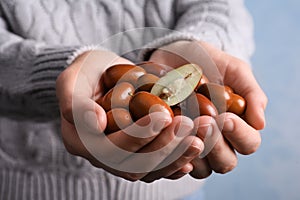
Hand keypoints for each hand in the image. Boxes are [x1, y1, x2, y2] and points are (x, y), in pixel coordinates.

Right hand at [56, 50, 203, 181]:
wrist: (98, 76)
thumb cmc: (85, 74)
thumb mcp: (71, 79)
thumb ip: (75, 101)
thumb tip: (95, 122)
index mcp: (81, 141)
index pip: (111, 149)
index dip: (138, 136)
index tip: (162, 114)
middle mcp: (100, 156)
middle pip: (134, 165)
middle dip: (164, 147)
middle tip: (189, 124)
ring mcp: (120, 157)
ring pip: (150, 170)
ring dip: (176, 156)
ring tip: (199, 138)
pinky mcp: (136, 154)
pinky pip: (158, 167)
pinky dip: (177, 161)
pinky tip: (195, 150)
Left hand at [149, 40, 267, 177]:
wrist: (174, 57)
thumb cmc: (208, 63)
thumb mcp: (234, 70)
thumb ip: (251, 94)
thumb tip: (261, 124)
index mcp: (238, 127)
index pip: (249, 143)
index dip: (240, 134)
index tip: (225, 116)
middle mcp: (217, 142)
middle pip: (225, 162)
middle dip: (215, 144)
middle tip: (203, 120)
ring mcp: (193, 147)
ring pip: (202, 169)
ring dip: (193, 150)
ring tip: (183, 125)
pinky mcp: (172, 146)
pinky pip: (174, 165)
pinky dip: (172, 157)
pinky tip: (168, 141)